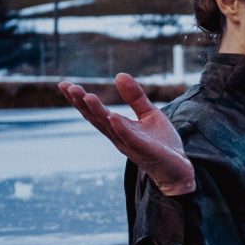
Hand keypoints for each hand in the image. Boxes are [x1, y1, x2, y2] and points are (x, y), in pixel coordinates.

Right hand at [58, 73, 195, 195]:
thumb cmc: (162, 143)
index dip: (80, 100)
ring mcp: (131, 145)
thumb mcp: (149, 114)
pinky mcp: (146, 151)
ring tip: (87, 96)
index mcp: (119, 128)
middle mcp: (120, 137)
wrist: (179, 169)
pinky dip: (121, 128)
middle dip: (81, 104)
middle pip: (96, 119)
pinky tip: (113, 117)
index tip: (65, 85)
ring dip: (98, 113)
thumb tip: (119, 75)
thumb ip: (135, 97)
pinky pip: (131, 139)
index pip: (95, 113)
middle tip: (68, 87)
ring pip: (110, 128)